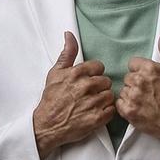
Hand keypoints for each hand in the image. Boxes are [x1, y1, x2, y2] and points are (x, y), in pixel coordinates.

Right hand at [31, 32, 115, 154]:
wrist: (47, 125)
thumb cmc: (51, 99)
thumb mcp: (55, 73)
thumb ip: (67, 53)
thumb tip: (69, 34)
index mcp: (77, 73)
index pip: (99, 67)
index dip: (94, 74)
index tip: (87, 81)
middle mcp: (86, 86)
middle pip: (106, 81)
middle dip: (99, 87)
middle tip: (89, 94)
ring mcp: (92, 102)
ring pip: (110, 95)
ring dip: (103, 99)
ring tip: (92, 104)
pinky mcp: (97, 118)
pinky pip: (112, 110)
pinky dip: (106, 112)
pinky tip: (96, 112)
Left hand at [118, 28, 159, 146]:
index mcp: (149, 68)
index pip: (132, 64)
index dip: (141, 72)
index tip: (149, 80)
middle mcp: (140, 81)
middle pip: (128, 77)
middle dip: (136, 84)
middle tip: (149, 92)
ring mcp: (133, 97)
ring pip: (123, 90)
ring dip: (131, 95)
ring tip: (145, 101)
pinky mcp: (129, 112)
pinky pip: (119, 104)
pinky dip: (127, 106)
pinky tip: (139, 108)